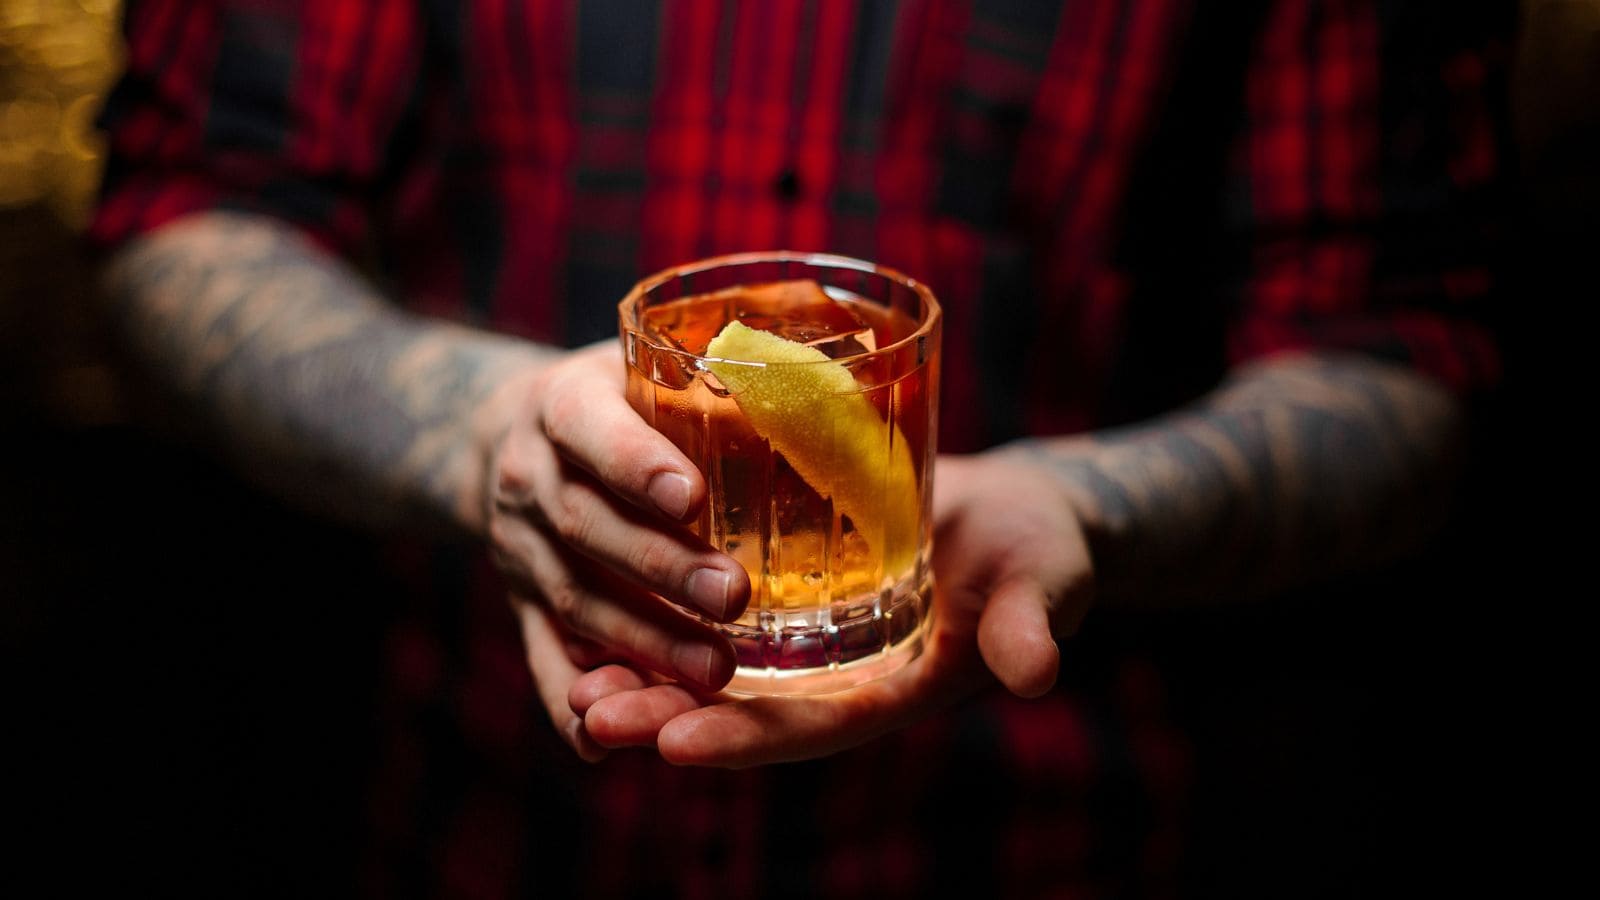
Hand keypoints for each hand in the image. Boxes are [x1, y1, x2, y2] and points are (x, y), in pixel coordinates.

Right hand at [486, 342, 751, 759]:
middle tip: (734, 597)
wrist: (508, 436)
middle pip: (587, 527)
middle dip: (661, 568)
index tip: (695, 496)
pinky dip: (572, 702)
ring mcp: (517, 548)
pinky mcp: (519, 605)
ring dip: (643, 642)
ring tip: (716, 673)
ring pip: (575, 601)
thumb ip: (714, 379)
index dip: (638, 466)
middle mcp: (527, 477)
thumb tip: (841, 385)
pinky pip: (541, 659)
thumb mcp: (647, 362)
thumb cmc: (618, 395)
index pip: (592, 431)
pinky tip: (609, 740)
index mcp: (560, 405)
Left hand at [561, 452, 1094, 766]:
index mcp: (891, 692)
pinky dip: (664, 622)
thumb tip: (1036, 672)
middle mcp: (838, 679)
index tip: (675, 744)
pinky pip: (717, 621)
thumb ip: (1027, 625)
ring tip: (572, 681)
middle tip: (590, 714)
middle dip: (666, 718)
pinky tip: (602, 608)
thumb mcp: (1040, 581)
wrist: (1015, 512)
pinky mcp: (792, 597)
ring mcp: (811, 643)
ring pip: (716, 673)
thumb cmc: (1036, 549)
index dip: (746, 739)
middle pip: (743, 711)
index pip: (811, 729)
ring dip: (647, 678)